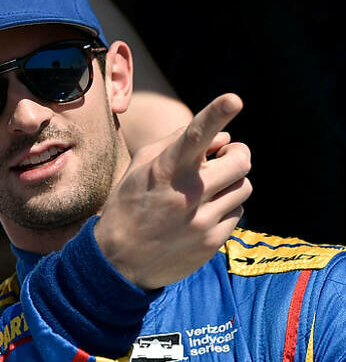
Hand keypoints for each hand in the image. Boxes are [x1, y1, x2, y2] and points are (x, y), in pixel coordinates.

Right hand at [94, 93, 251, 289]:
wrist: (117, 262)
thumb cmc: (129, 206)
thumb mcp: (139, 169)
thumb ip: (177, 144)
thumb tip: (222, 137)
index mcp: (165, 171)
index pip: (195, 136)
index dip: (215, 114)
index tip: (234, 99)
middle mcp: (187, 194)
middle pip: (241, 161)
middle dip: (236, 156)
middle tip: (222, 160)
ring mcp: (202, 220)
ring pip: (244, 188)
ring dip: (231, 185)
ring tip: (206, 193)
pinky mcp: (211, 242)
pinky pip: (237, 214)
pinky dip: (225, 210)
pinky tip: (200, 217)